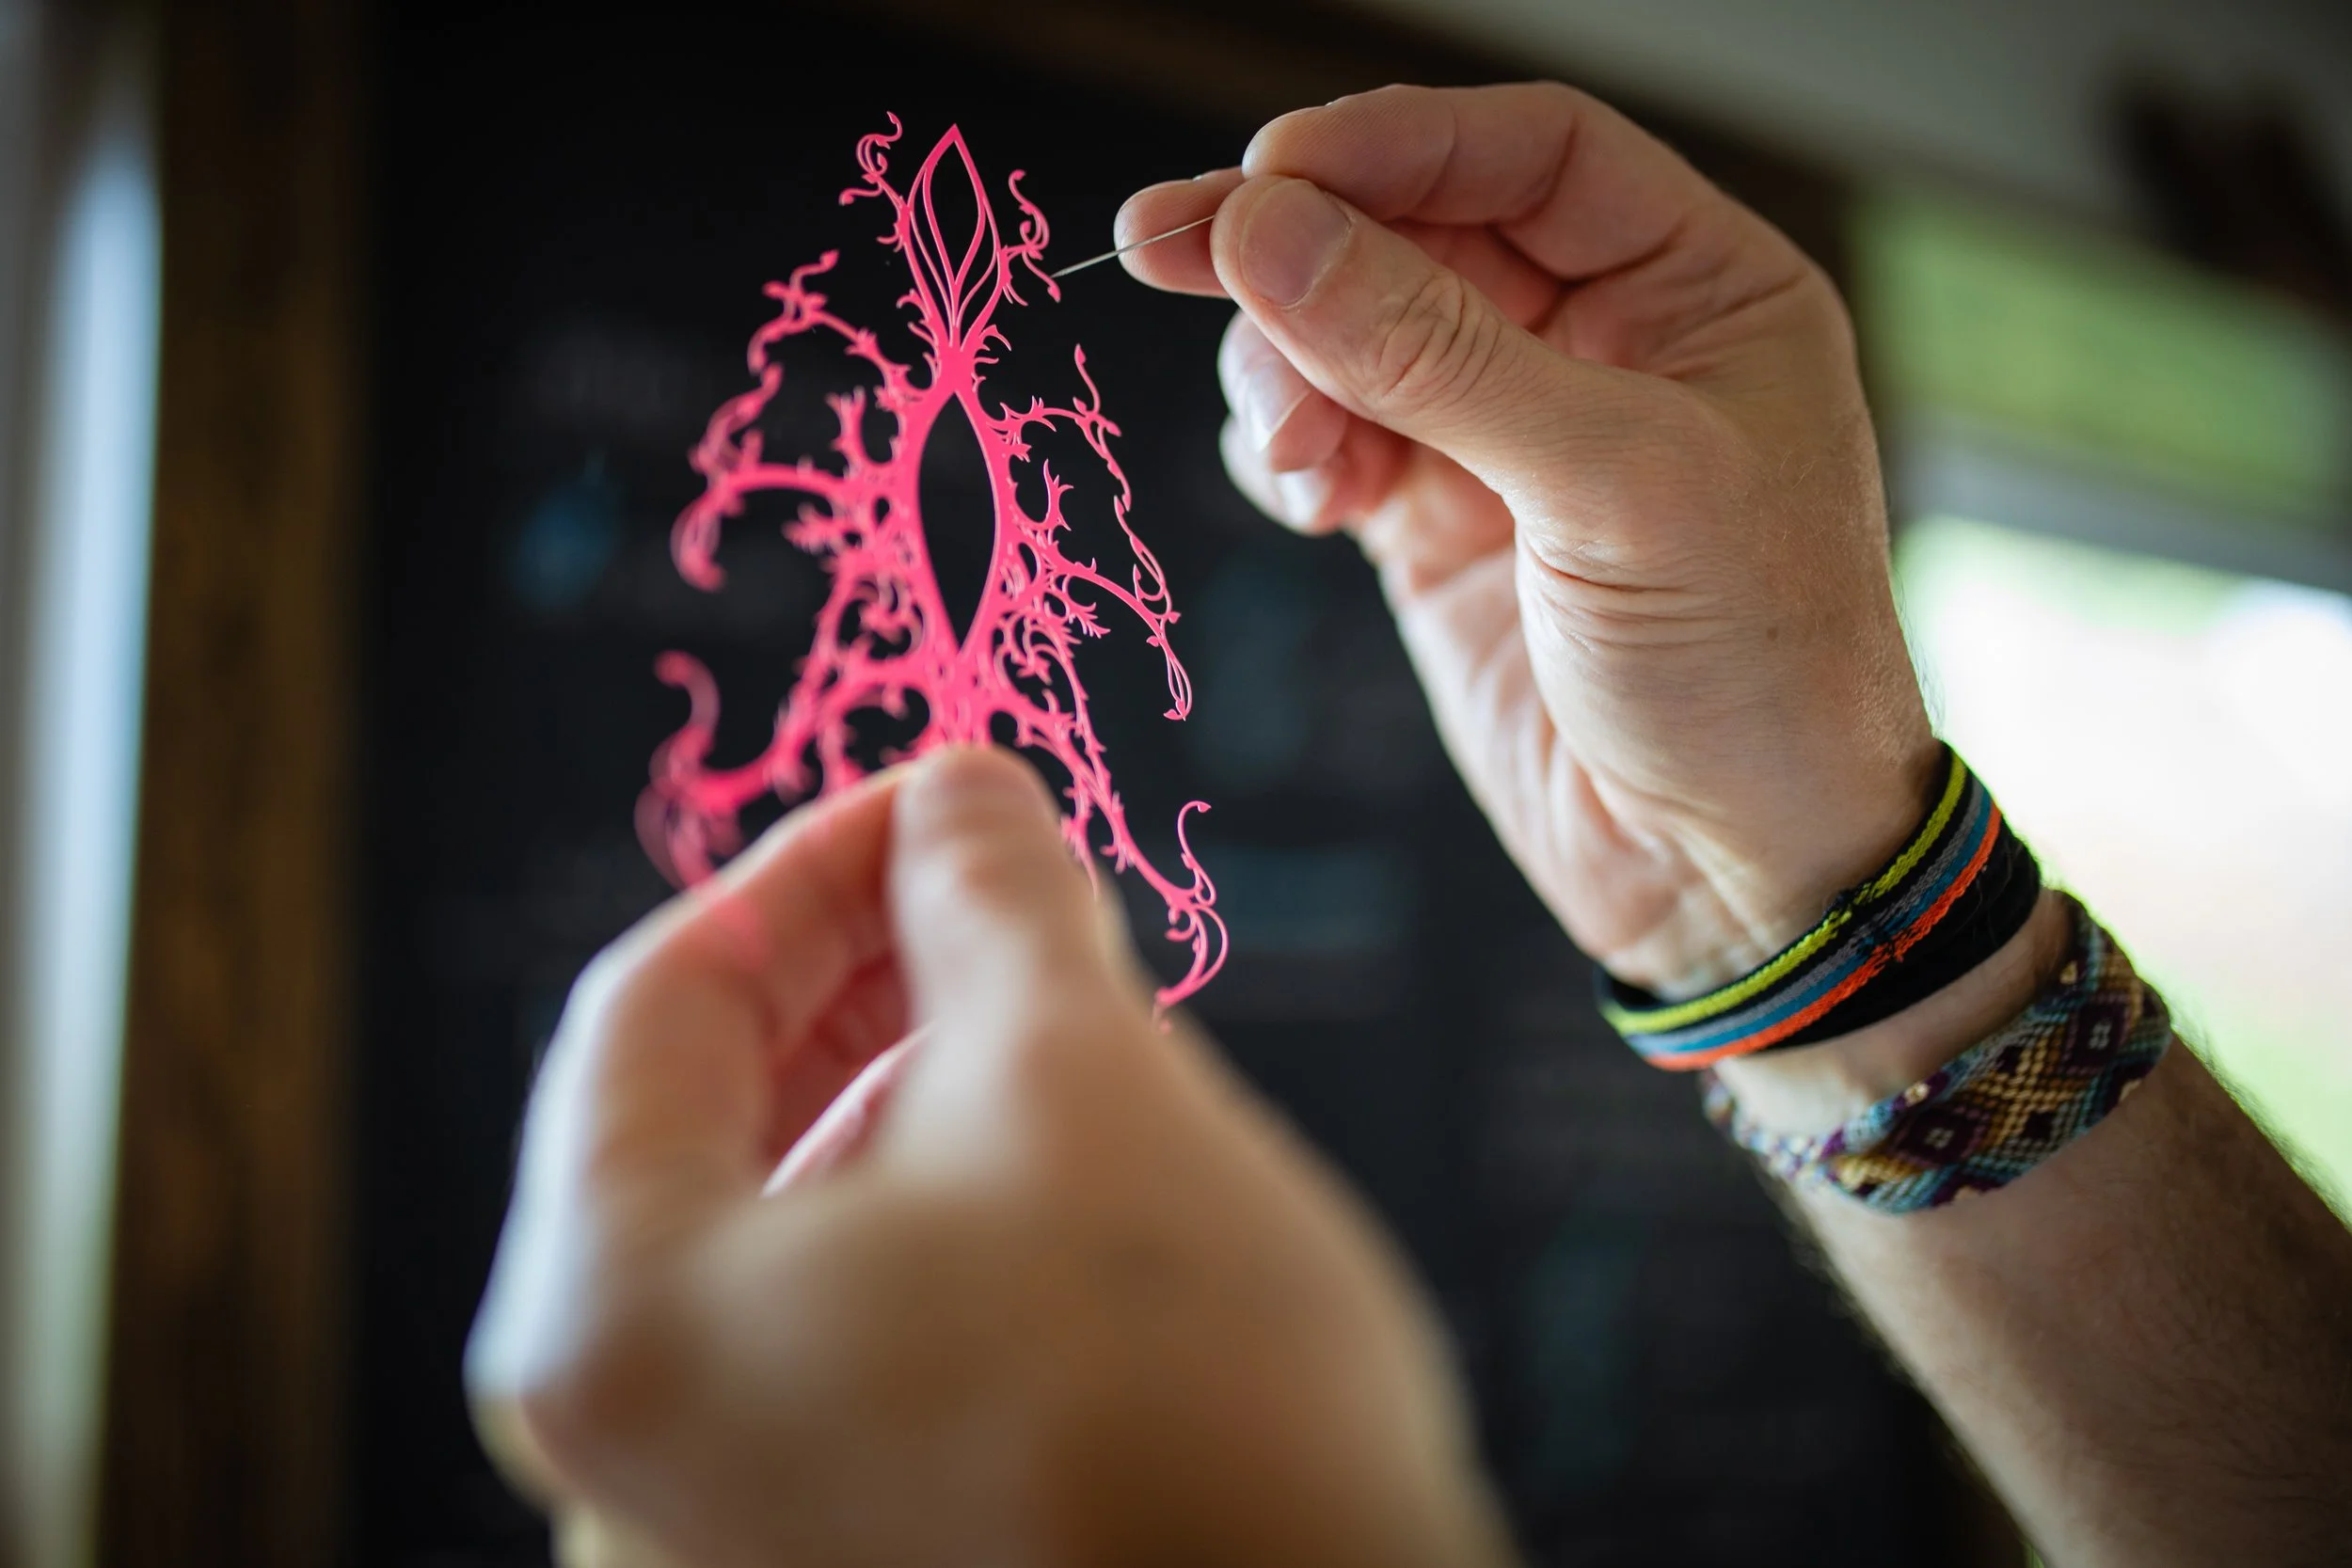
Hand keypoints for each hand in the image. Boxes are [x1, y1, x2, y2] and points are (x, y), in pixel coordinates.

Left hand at [466, 747, 1513, 1567]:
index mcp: (607, 1318)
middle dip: (867, 981)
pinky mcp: (825, 1562)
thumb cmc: (1185, 1400)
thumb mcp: (1078, 1075)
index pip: (657, 1003)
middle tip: (1004, 890)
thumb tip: (959, 786)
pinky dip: (924, 1228)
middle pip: (707, 1126)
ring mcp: (714, 1535)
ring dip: (908, 1096)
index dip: (812, 866)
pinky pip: (833, 1341)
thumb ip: (987, 895)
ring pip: (783, 1235)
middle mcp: (612, 1460)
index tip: (942, 798)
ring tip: (1056, 1021)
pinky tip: (1053, 1175)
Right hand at [1120, 83, 1941, 998]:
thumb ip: (1433, 355)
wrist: (1733, 880)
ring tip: (1290, 445)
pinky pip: (1331, 437)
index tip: (1267, 172)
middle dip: (1300, 248)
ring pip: (1353, 332)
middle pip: (1416, 231)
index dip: (1396, 145)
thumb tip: (1267, 232)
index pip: (1531, 153)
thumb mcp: (1611, 490)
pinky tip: (1305, 492)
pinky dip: (1291, 449)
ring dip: (1287, 366)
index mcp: (1700, 290)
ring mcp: (1510, 437)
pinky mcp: (1440, 526)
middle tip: (1163, 246)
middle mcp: (1603, 344)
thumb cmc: (1750, 674)